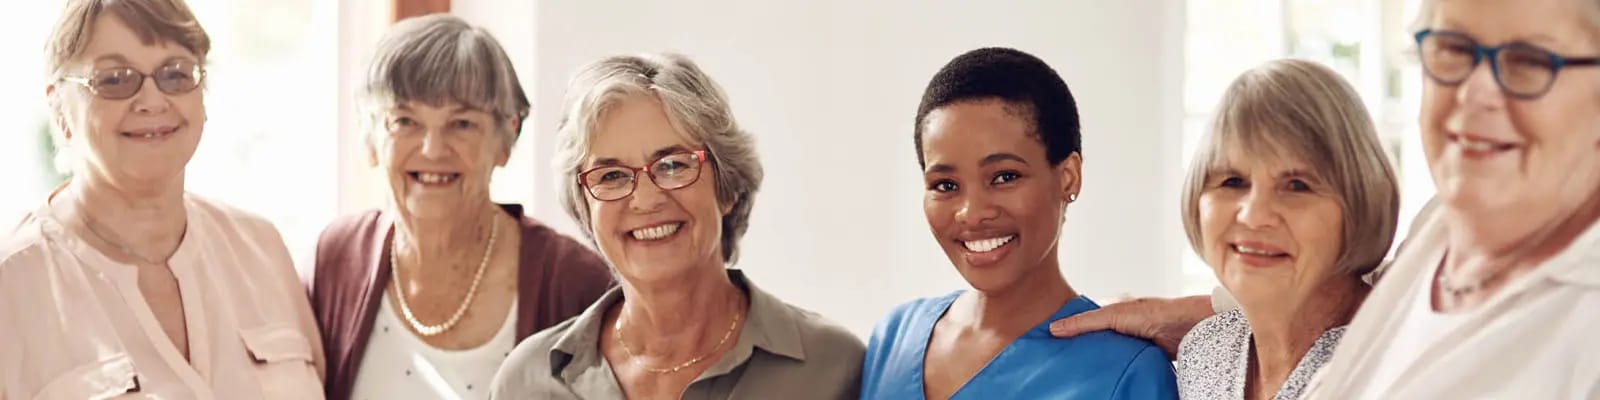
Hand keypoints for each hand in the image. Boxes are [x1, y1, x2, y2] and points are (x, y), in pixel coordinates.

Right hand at [1047, 295, 1213, 359]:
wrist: (1191, 329)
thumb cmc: (1157, 314)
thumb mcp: (1115, 314)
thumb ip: (1086, 321)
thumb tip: (1054, 329)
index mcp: (1116, 311)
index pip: (1086, 322)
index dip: (1070, 330)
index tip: (1051, 342)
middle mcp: (1124, 327)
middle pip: (1097, 340)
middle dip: (1082, 349)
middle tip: (1062, 362)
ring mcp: (1135, 343)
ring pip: (1110, 354)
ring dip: (1099, 362)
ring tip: (1079, 372)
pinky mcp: (1145, 357)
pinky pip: (1124, 364)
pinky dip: (1115, 370)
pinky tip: (1105, 376)